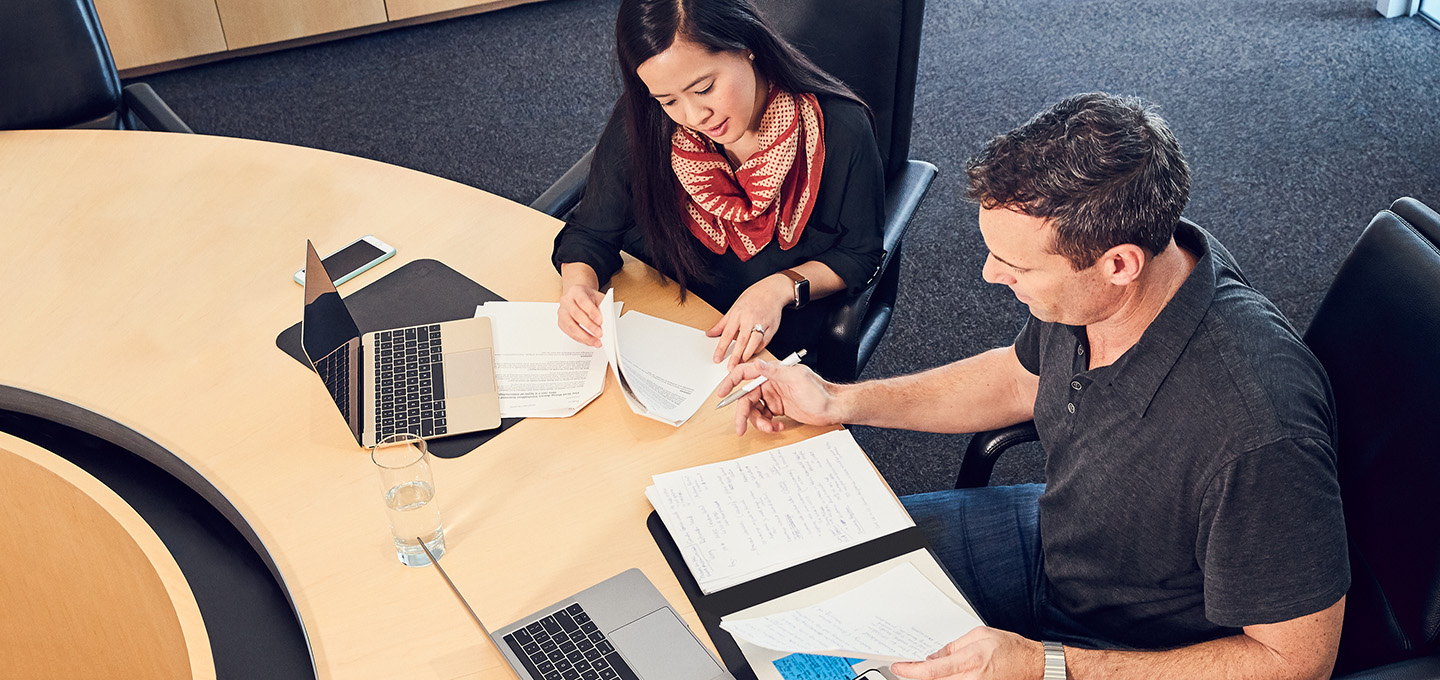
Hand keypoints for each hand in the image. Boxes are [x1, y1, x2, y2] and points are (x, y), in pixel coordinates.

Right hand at [557, 283, 604, 347]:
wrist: (578, 296)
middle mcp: (566, 301)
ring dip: (585, 336)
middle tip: (599, 334)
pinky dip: (580, 339)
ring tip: (595, 342)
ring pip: (571, 326)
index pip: (583, 301)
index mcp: (576, 291)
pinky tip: (589, 341)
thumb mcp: (598, 297)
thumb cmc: (588, 297)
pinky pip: (570, 333)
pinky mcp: (561, 322)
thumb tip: (607, 322)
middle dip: (589, 326)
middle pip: (576, 314)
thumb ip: (602, 307)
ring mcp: (562, 312)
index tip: (600, 321)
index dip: (592, 312)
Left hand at [707, 275, 791, 368]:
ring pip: (754, 342)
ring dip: (748, 354)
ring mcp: (762, 323)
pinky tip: (753, 354)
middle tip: (730, 367)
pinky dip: (758, 349)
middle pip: (741, 341)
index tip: (717, 359)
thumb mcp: (734, 308)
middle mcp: (749, 319)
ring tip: (742, 362)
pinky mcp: (772, 327)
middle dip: (735, 356)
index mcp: (737, 314)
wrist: (772, 290)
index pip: (727, 334)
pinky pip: (765, 342)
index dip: (721, 348)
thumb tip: (710, 333)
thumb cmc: (753, 298)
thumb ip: (722, 323)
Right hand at [715, 359, 840, 434]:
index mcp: (772, 372)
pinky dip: (767, 425)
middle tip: (739, 428)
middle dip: (742, 414)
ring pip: (754, 410)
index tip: (721, 393)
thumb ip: (775, 371)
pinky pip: (764, 417)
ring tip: (770, 428)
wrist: (833, 407)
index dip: (731, 382)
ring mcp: (774, 396)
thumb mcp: (797, 378)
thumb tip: (757, 364)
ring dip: (758, 422)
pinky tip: (779, 426)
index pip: (746, 373)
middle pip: (747, 398)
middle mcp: (770, 383)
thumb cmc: (819, 392)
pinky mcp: (778, 408)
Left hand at [891, 628, 1043, 679]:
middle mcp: (971, 679)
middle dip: (918, 674)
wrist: (1032, 665)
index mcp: (970, 661)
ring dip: (932, 678)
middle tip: (906, 666)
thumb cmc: (1010, 649)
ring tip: (923, 669)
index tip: (898, 667)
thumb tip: (934, 657)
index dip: (911, 671)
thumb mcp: (979, 635)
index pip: (932, 670)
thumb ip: (953, 647)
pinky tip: (942, 674)